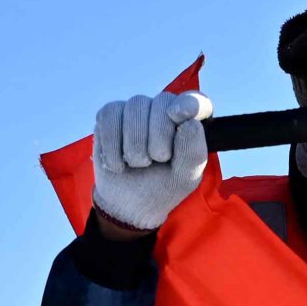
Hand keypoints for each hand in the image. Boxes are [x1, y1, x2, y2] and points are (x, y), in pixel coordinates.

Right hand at [87, 92, 210, 232]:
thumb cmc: (162, 187)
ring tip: (136, 163)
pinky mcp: (111, 114)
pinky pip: (110, 114)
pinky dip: (111, 143)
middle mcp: (164, 109)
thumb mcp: (184, 178)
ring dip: (134, 145)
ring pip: (135, 106)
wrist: (128, 204)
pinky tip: (116, 162)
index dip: (189, 104)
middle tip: (155, 160)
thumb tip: (190, 122)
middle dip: (157, 138)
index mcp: (189, 122)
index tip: (177, 115)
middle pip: (162, 102)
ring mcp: (137, 109)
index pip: (196, 102)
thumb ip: (193, 152)